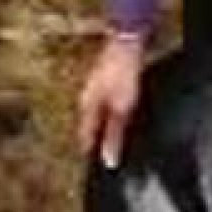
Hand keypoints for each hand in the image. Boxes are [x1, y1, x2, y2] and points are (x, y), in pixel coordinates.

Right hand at [77, 33, 144, 168]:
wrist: (126, 43)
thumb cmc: (122, 75)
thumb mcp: (121, 109)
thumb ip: (114, 135)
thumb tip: (108, 160)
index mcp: (87, 107)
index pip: (85, 137)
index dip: (90, 152)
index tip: (96, 167)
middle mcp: (87, 98)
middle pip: (89, 125)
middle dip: (96, 140)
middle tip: (104, 156)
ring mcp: (95, 87)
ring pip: (97, 114)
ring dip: (103, 127)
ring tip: (113, 140)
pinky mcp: (106, 80)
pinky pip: (105, 104)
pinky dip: (110, 115)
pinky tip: (120, 116)